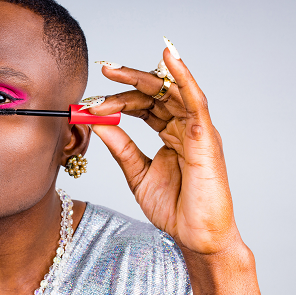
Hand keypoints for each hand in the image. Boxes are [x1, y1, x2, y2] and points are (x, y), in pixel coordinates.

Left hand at [89, 47, 238, 254]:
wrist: (196, 237)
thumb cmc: (174, 208)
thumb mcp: (137, 173)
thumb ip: (120, 147)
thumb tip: (97, 123)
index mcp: (171, 134)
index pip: (143, 107)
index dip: (118, 101)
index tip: (90, 104)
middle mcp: (184, 126)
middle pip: (156, 94)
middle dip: (128, 81)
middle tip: (104, 70)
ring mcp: (197, 129)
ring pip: (171, 91)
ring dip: (143, 77)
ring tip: (116, 69)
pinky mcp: (206, 136)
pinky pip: (195, 100)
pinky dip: (183, 77)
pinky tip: (168, 58)